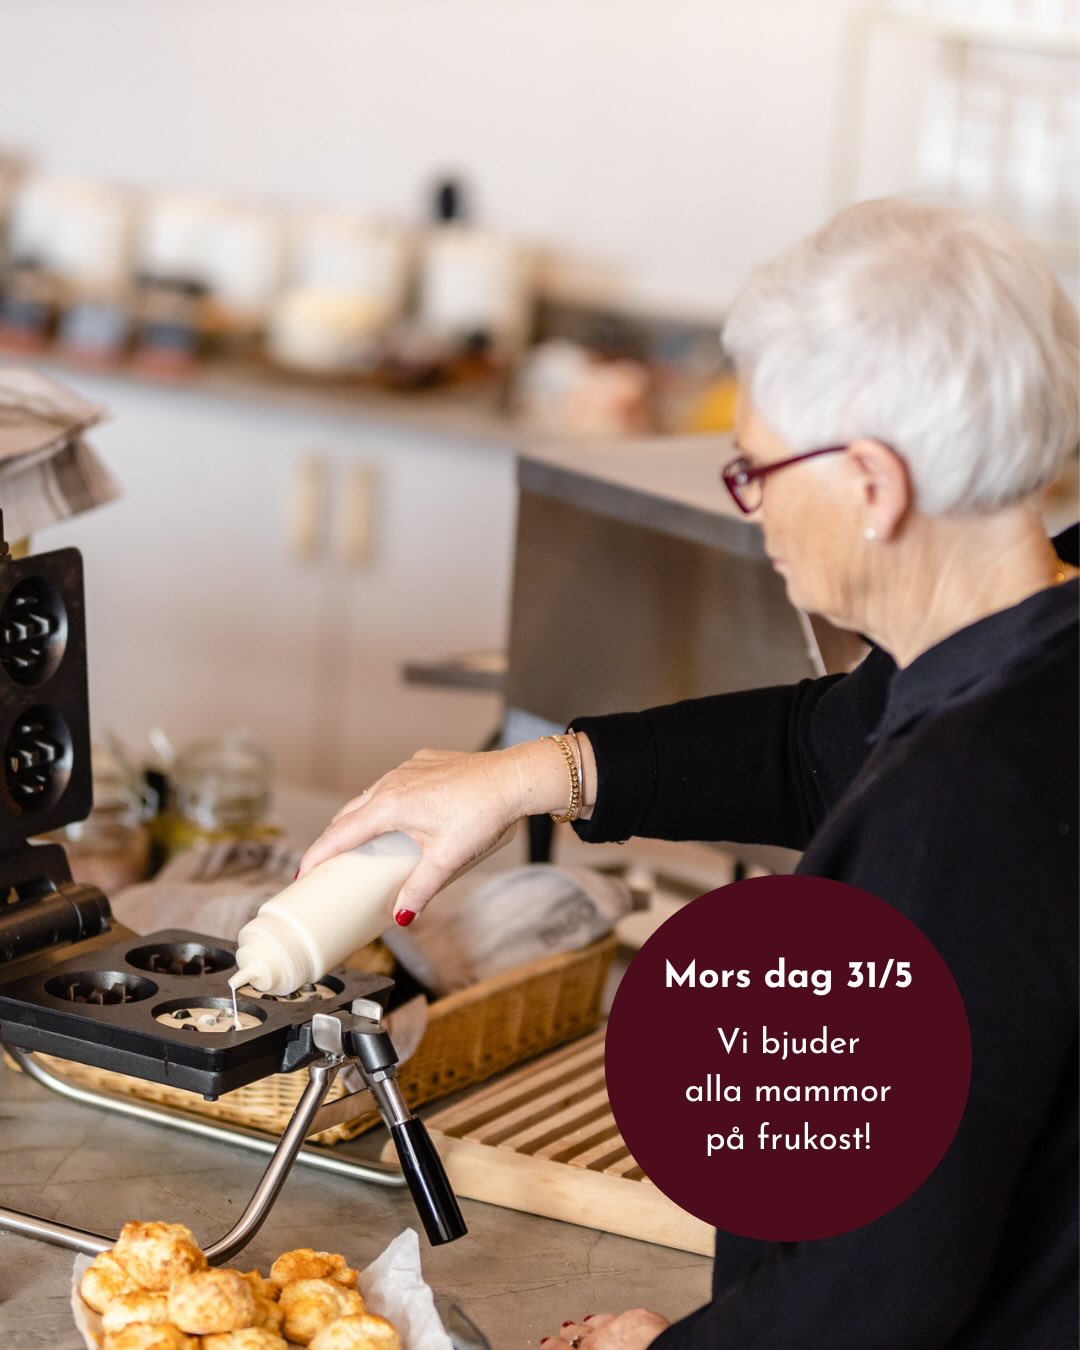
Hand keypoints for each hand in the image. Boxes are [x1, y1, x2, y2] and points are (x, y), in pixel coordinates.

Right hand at [297, 746, 528, 920]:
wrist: (514, 777)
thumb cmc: (482, 814)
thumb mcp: (448, 859)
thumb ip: (421, 888)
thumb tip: (401, 916)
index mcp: (390, 806)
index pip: (341, 833)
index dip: (318, 854)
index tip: (303, 873)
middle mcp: (392, 782)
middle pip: (350, 813)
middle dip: (335, 837)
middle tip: (327, 863)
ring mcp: (408, 768)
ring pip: (372, 795)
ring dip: (362, 817)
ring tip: (360, 841)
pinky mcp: (424, 762)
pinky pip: (396, 782)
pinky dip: (388, 800)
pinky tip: (401, 814)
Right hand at [543, 1310, 669, 1348]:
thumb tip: (574, 1347)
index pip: (556, 1349)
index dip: (551, 1346)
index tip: (547, 1344)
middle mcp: (597, 1341)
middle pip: (574, 1333)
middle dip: (567, 1335)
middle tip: (558, 1335)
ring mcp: (619, 1327)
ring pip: (597, 1322)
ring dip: (589, 1326)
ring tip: (581, 1325)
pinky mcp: (641, 1318)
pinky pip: (623, 1317)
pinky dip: (616, 1321)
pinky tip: (615, 1320)